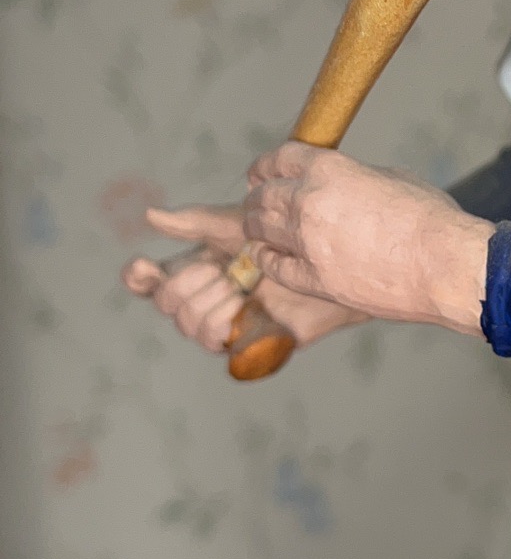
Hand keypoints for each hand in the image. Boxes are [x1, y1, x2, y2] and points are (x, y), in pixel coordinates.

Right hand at [122, 203, 366, 355]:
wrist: (323, 264)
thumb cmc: (283, 241)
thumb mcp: (237, 225)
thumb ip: (194, 222)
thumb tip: (151, 215)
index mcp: (196, 270)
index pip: (151, 281)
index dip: (139, 277)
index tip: (143, 265)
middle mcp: (203, 299)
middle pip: (167, 302)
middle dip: (190, 282)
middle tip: (223, 269)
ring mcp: (222, 323)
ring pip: (188, 324)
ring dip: (210, 301)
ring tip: (239, 287)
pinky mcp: (244, 342)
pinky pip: (214, 343)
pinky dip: (223, 323)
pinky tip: (242, 306)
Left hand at [241, 144, 491, 335]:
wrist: (443, 265)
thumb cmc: (430, 220)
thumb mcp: (393, 177)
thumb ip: (356, 177)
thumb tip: (344, 184)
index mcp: (329, 170)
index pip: (280, 159)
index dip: (267, 164)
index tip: (263, 170)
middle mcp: (308, 203)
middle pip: (262, 194)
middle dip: (256, 194)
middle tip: (257, 198)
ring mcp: (307, 244)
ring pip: (259, 228)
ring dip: (255, 223)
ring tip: (256, 224)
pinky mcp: (313, 280)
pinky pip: (274, 265)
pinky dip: (265, 257)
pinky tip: (265, 253)